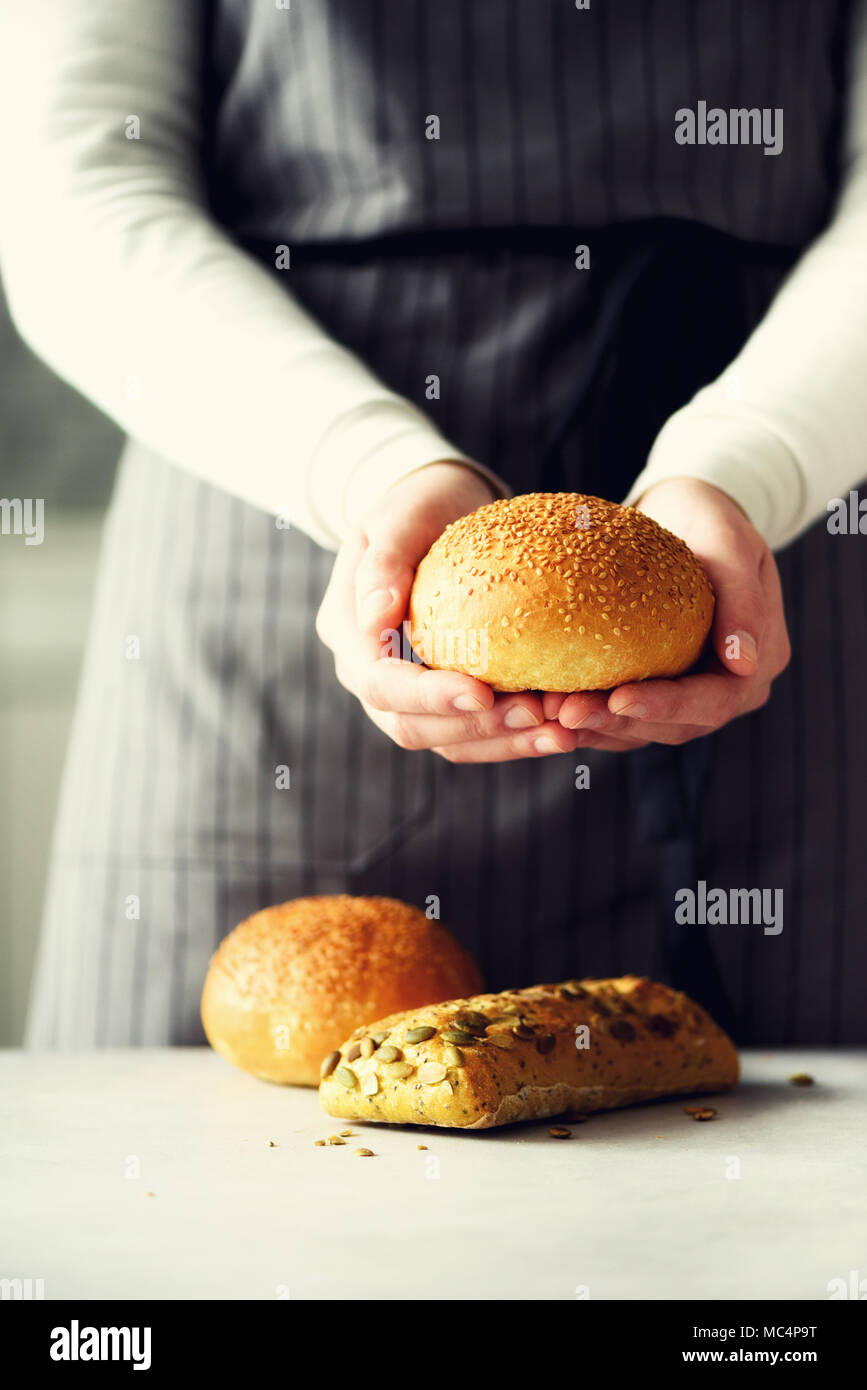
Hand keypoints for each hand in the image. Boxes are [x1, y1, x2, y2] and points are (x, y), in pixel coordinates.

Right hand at [316, 462, 581, 761]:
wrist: (437, 512)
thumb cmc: (419, 502)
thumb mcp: (400, 513)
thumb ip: (384, 561)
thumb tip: (374, 614)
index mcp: (347, 634)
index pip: (381, 683)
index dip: (429, 696)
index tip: (483, 692)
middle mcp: (370, 677)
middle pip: (413, 727)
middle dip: (477, 728)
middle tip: (538, 715)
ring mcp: (407, 695)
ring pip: (448, 741)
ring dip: (504, 743)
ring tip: (560, 733)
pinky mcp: (446, 701)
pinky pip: (477, 733)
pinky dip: (516, 736)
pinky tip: (561, 728)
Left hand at [553, 476, 790, 748]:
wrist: (683, 515)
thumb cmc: (710, 520)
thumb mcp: (731, 544)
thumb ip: (743, 600)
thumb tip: (745, 664)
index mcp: (753, 668)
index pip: (712, 701)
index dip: (666, 707)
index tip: (620, 699)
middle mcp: (722, 692)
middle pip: (671, 727)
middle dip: (618, 723)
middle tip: (567, 713)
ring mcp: (685, 697)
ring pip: (638, 730)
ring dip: (593, 726)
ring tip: (548, 713)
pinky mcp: (648, 691)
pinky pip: (616, 716)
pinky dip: (584, 715)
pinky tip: (544, 707)